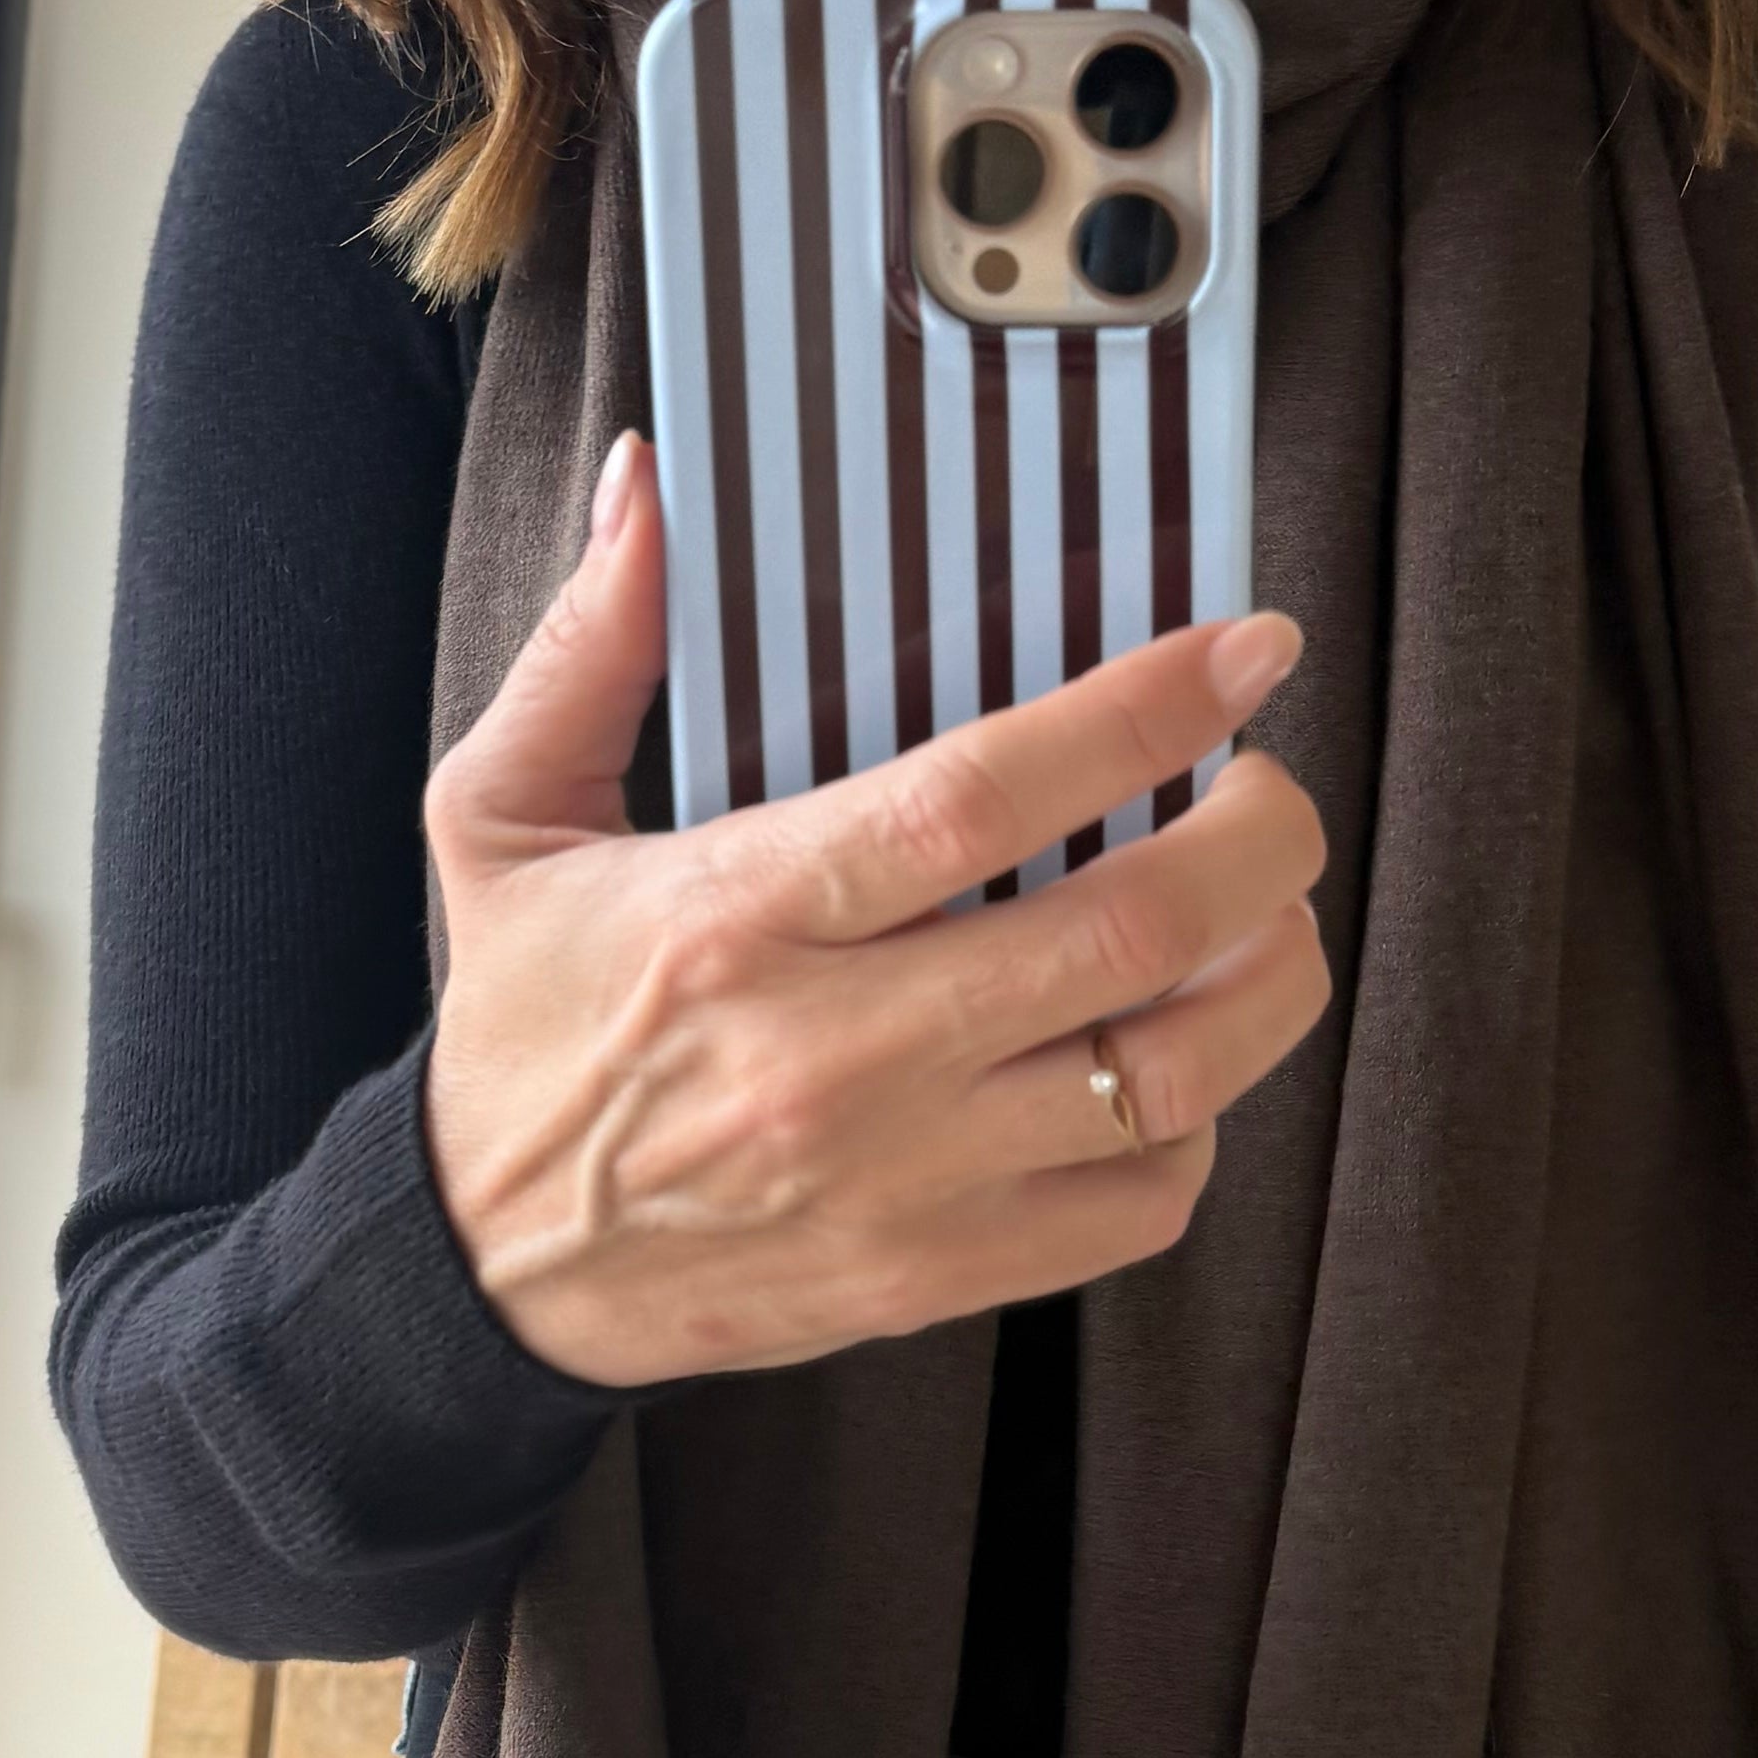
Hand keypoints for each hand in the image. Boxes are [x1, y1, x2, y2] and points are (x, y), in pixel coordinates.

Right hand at [424, 432, 1331, 1392]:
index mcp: (737, 915)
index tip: (1243, 653)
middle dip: (1258, 840)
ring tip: (1263, 914)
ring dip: (1266, 978)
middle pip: (1129, 932)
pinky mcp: (935, 1278)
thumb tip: (651, 479)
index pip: (983, 796)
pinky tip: (1175, 1052)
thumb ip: (590, 647)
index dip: (1142, 712)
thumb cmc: (517, 1030)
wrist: (489, 1274)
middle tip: (1269, 788)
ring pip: (1172, 1077)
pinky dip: (1201, 1118)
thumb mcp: (501, 819)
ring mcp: (900, 1181)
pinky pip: (1141, 1203)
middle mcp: (835, 1056)